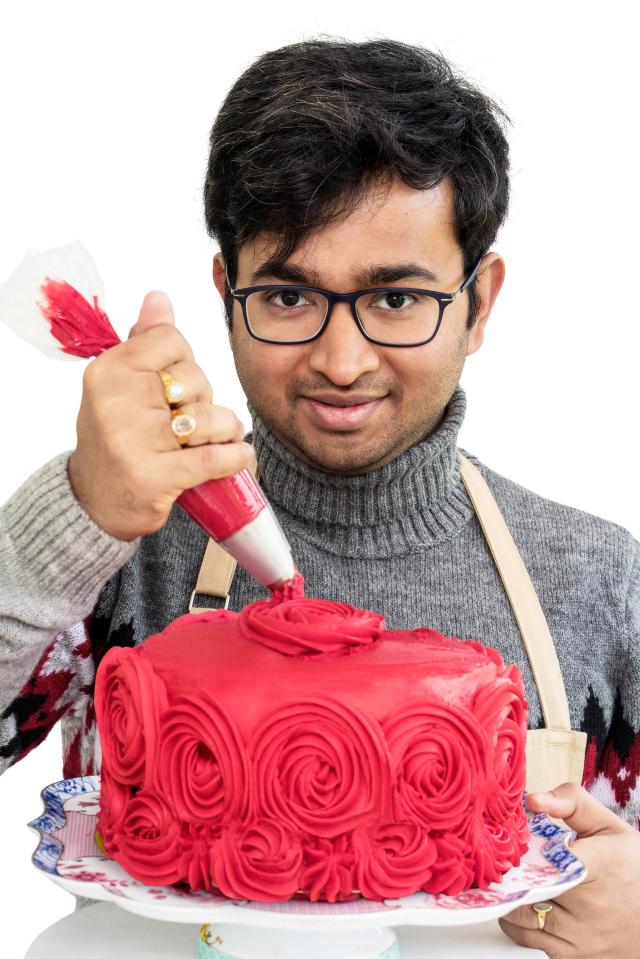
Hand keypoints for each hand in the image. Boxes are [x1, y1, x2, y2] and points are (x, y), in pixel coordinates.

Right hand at [68, 290, 252, 540]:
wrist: (95, 501)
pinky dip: (234, 456)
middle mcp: (116, 402)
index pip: (172, 341)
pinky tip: (238, 456)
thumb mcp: (119, 385)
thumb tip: (159, 297)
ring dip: (224, 430)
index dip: (185, 362)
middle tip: (189, 421)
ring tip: (212, 441)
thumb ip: (143, 342)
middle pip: (196, 378)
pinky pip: (214, 457)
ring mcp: (134, 441)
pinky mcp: (155, 477)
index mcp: (108, 371)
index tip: (174, 385)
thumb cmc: (116, 436)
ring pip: (211, 418)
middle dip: (205, 399)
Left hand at [498, 782, 639, 957]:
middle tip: (504, 859)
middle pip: (530, 888)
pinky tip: (524, 904)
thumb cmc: (630, 865)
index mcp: (599, 866)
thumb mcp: (607, 825)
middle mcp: (591, 906)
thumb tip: (533, 801)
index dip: (525, 849)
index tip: (514, 840)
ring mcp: (581, 935)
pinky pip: (530, 941)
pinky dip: (517, 924)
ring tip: (512, 880)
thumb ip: (570, 803)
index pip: (551, 858)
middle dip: (511, 873)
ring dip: (509, 898)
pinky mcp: (574, 954)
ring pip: (522, 918)